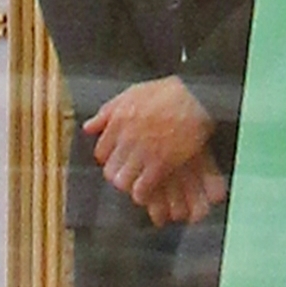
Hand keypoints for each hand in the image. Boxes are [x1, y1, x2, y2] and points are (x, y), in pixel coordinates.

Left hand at [87, 78, 221, 225]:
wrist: (197, 97)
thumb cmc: (168, 93)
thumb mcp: (133, 94)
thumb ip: (108, 112)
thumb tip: (88, 128)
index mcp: (118, 121)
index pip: (101, 152)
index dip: (109, 158)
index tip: (118, 159)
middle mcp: (126, 138)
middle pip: (110, 169)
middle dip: (118, 174)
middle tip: (128, 174)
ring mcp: (142, 152)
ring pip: (122, 181)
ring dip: (129, 184)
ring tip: (137, 183)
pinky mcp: (160, 163)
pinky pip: (142, 188)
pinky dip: (142, 193)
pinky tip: (147, 192)